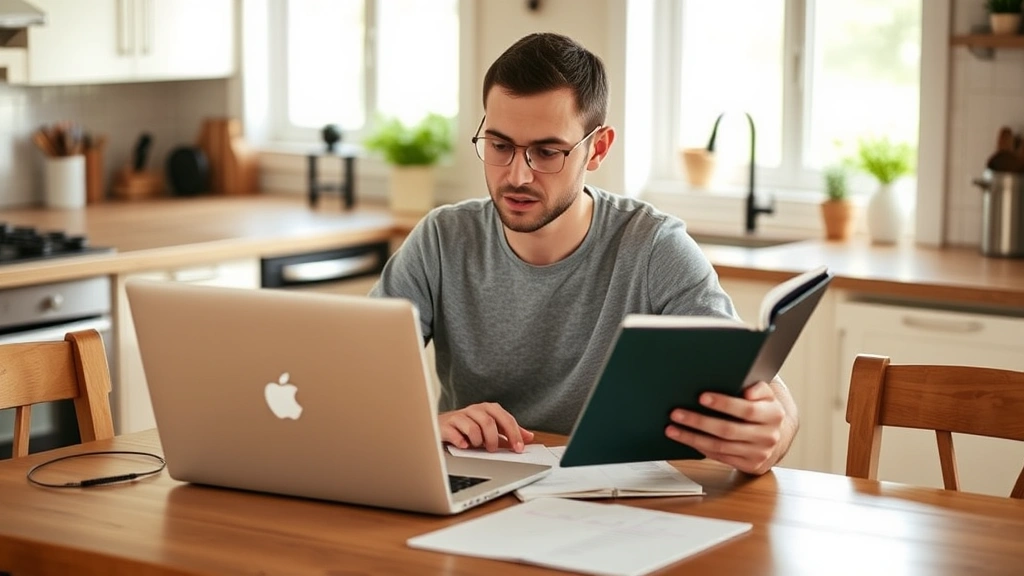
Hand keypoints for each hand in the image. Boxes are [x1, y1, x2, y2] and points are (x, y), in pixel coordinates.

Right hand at [438, 402, 534, 452]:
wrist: (442, 426)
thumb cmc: (468, 428)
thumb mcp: (491, 429)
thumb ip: (508, 433)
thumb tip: (529, 437)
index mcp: (489, 409)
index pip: (506, 419)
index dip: (514, 434)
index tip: (519, 449)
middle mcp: (475, 409)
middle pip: (490, 421)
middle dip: (494, 439)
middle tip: (493, 450)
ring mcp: (460, 415)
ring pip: (473, 427)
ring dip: (478, 441)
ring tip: (476, 446)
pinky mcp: (446, 424)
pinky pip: (456, 433)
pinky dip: (461, 441)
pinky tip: (464, 446)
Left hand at [664, 380, 796, 474]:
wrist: (776, 436)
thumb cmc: (762, 409)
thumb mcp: (766, 395)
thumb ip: (758, 388)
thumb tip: (748, 391)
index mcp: (773, 414)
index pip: (746, 409)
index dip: (723, 403)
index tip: (701, 397)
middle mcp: (768, 436)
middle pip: (728, 430)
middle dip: (699, 421)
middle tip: (676, 413)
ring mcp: (759, 453)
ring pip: (720, 447)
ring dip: (692, 438)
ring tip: (672, 428)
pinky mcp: (750, 465)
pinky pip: (720, 457)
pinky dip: (700, 447)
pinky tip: (686, 439)